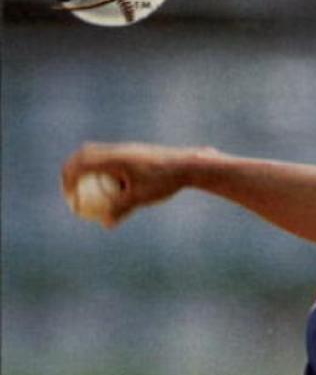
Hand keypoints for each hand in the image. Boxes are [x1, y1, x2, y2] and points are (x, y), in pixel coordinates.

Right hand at [61, 142, 217, 227]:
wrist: (187, 164)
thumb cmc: (164, 182)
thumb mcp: (141, 198)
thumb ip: (121, 209)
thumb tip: (105, 224)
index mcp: (113, 157)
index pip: (81, 163)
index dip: (69, 179)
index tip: (69, 197)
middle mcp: (117, 149)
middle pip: (84, 155)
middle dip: (71, 171)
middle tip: (70, 192)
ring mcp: (125, 149)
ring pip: (96, 155)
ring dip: (86, 169)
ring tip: (84, 191)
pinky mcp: (133, 152)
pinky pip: (110, 160)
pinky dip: (101, 171)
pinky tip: (108, 190)